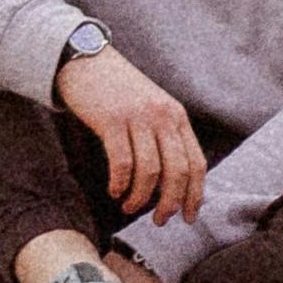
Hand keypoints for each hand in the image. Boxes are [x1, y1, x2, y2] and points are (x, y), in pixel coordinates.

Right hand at [56, 41, 202, 221]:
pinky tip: (114, 191)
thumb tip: (172, 183)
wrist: (86, 60)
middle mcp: (162, 116)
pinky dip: (120, 183)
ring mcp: (137, 117)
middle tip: (158, 221)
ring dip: (140, 197)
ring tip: (129, 207)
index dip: (195, 195)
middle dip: (170, 203)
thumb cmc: (117, 91)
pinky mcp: (111, 120)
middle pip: (177, 172)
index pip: (196, 163)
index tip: (188, 217)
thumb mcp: (151, 108)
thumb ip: (164, 136)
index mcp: (176, 116)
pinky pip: (122, 162)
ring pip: (150, 171)